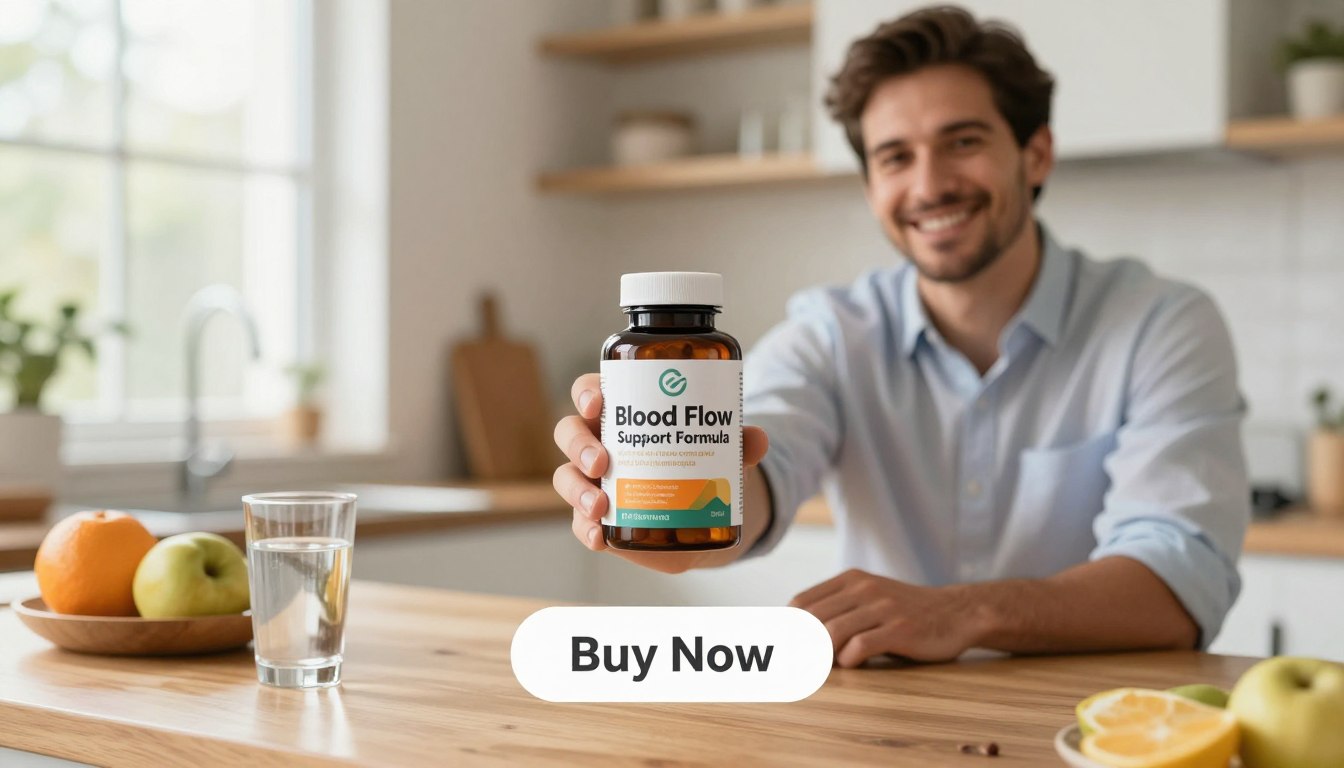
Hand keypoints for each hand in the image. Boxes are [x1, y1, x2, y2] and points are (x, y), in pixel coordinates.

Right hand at [552, 373, 768, 572]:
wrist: (706, 510)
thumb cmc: (701, 460)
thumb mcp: (721, 448)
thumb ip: (738, 443)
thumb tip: (757, 439)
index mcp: (621, 413)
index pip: (591, 393)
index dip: (587, 394)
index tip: (599, 403)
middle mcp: (599, 442)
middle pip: (569, 432)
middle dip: (579, 445)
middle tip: (601, 462)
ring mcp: (595, 482)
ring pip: (567, 478)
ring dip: (577, 491)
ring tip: (600, 506)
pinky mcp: (600, 518)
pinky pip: (580, 522)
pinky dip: (585, 530)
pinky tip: (599, 537)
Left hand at [789, 569, 982, 666]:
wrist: (956, 613)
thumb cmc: (905, 612)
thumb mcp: (869, 598)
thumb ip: (838, 608)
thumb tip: (795, 634)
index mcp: (851, 579)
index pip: (802, 602)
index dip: (786, 628)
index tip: (783, 649)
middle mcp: (864, 588)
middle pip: (812, 619)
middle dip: (800, 646)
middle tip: (797, 666)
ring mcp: (883, 607)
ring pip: (832, 632)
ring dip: (822, 655)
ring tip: (825, 667)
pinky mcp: (900, 628)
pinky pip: (860, 646)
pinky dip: (849, 659)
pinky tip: (853, 663)